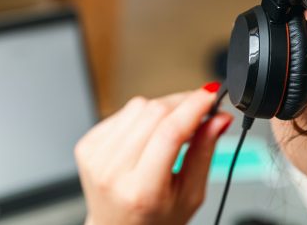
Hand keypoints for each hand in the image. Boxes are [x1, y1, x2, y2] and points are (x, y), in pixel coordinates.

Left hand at [75, 84, 232, 224]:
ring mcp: (95, 157)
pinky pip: (121, 113)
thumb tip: (219, 118)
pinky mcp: (86, 145)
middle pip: (153, 114)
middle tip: (200, 111)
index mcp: (141, 190)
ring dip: (162, 109)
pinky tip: (147, 136)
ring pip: (137, 107)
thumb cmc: (154, 219)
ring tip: (172, 130)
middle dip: (182, 103)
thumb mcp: (190, 195)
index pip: (170, 133)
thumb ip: (204, 153)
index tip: (211, 95)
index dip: (194, 107)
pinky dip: (140, 117)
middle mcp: (113, 172)